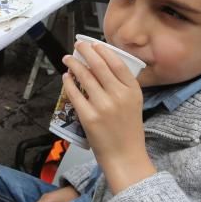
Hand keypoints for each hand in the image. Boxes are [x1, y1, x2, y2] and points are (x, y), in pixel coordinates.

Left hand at [63, 42, 155, 194]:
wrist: (125, 157)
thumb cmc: (128, 131)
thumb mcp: (134, 104)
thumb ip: (122, 86)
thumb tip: (101, 65)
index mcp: (133, 91)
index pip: (117, 63)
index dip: (103, 51)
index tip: (94, 44)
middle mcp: (119, 96)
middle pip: (99, 65)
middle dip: (85, 51)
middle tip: (78, 45)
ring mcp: (103, 106)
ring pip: (84, 77)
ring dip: (74, 64)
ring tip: (67, 58)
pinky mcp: (89, 117)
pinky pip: (75, 94)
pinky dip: (68, 82)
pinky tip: (65, 77)